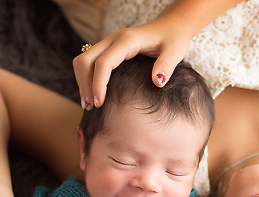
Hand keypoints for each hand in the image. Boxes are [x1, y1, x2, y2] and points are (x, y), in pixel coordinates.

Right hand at [73, 17, 191, 109]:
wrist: (171, 26)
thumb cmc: (173, 38)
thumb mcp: (176, 51)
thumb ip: (167, 65)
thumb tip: (157, 82)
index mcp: (127, 40)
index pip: (103, 63)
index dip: (98, 84)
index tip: (100, 104)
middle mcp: (113, 38)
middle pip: (85, 60)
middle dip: (84, 84)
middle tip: (91, 108)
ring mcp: (108, 42)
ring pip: (83, 61)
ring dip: (82, 82)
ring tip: (89, 105)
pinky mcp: (108, 48)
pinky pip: (89, 62)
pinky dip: (86, 78)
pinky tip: (93, 94)